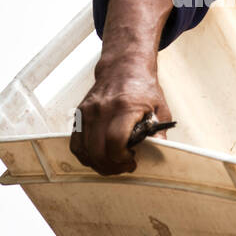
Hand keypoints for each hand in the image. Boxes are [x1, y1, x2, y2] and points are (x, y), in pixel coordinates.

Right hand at [68, 56, 172, 175]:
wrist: (123, 68)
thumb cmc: (142, 87)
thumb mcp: (160, 108)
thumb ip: (159, 132)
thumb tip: (159, 151)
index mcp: (124, 107)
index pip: (115, 142)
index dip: (122, 158)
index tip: (132, 160)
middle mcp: (102, 110)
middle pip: (97, 151)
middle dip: (111, 167)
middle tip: (124, 167)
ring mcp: (87, 112)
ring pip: (83, 150)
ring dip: (98, 164)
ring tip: (112, 163)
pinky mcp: (79, 115)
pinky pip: (76, 143)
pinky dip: (85, 155)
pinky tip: (99, 157)